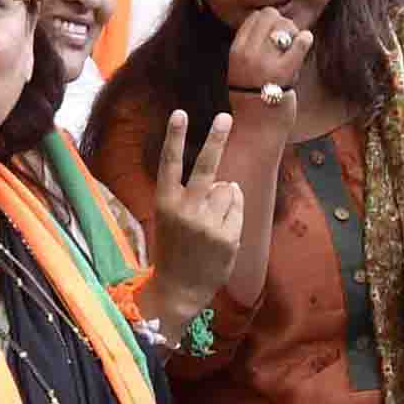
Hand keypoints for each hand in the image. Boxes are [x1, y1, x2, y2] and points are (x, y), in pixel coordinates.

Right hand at [145, 107, 244, 308]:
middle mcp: (186, 210)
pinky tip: (220, 233)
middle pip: (206, 167)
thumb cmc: (174, 249)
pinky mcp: (227, 236)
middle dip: (216, 139)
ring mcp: (208, 224)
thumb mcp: (169, 220)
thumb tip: (226, 181)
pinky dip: (233, 214)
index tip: (180, 113)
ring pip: (228, 189)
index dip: (175, 137)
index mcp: (165, 203)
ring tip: (210, 221)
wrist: (179, 289)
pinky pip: (237, 208)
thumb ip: (192, 197)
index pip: (170, 163)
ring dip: (224, 198)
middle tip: (225, 118)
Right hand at [226, 3, 311, 110]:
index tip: (275, 37)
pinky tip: (306, 42)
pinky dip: (305, 40)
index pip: (255, 17)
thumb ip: (252, 46)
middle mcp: (247, 55)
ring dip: (294, 34)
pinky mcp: (283, 73)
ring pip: (285, 26)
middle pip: (270, 16)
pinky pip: (299, 43)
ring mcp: (264, 63)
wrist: (257, 128)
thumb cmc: (255, 98)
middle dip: (283, 24)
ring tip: (294, 50)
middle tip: (288, 42)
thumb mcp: (242, 69)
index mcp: (236, 51)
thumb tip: (273, 19)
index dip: (270, 22)